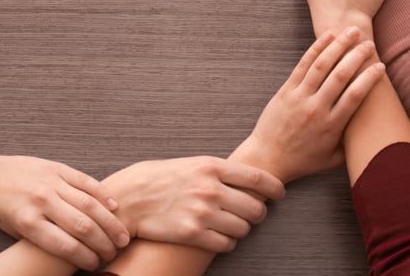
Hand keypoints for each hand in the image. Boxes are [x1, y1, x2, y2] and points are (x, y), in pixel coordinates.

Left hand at [0, 154, 128, 270]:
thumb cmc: (0, 207)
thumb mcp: (14, 230)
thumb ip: (42, 238)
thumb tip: (72, 253)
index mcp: (28, 221)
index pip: (66, 246)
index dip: (86, 258)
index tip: (96, 265)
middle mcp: (41, 201)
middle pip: (82, 226)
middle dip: (103, 243)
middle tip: (114, 251)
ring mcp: (50, 182)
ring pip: (89, 204)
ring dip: (110, 222)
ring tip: (122, 235)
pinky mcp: (57, 167)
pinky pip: (85, 181)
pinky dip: (103, 194)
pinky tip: (115, 206)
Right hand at [104, 156, 283, 252]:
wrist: (130, 197)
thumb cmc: (160, 178)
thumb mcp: (192, 164)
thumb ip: (219, 171)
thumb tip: (249, 181)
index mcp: (211, 166)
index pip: (258, 179)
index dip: (275, 188)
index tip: (279, 194)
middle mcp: (209, 188)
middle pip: (255, 208)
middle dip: (257, 214)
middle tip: (250, 214)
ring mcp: (202, 212)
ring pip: (243, 229)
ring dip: (240, 230)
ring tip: (228, 224)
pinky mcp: (192, 233)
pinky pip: (226, 244)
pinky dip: (226, 243)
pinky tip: (217, 236)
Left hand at [235, 29, 384, 181]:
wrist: (268, 158)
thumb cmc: (304, 161)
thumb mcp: (334, 159)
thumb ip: (354, 146)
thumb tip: (377, 136)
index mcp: (332, 126)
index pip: (356, 95)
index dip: (370, 78)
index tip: (381, 66)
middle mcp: (316, 109)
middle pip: (340, 75)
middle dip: (357, 56)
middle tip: (369, 44)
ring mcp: (299, 98)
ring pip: (321, 65)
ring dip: (338, 46)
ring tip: (352, 31)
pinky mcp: (285, 91)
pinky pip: (302, 65)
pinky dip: (316, 49)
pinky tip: (327, 36)